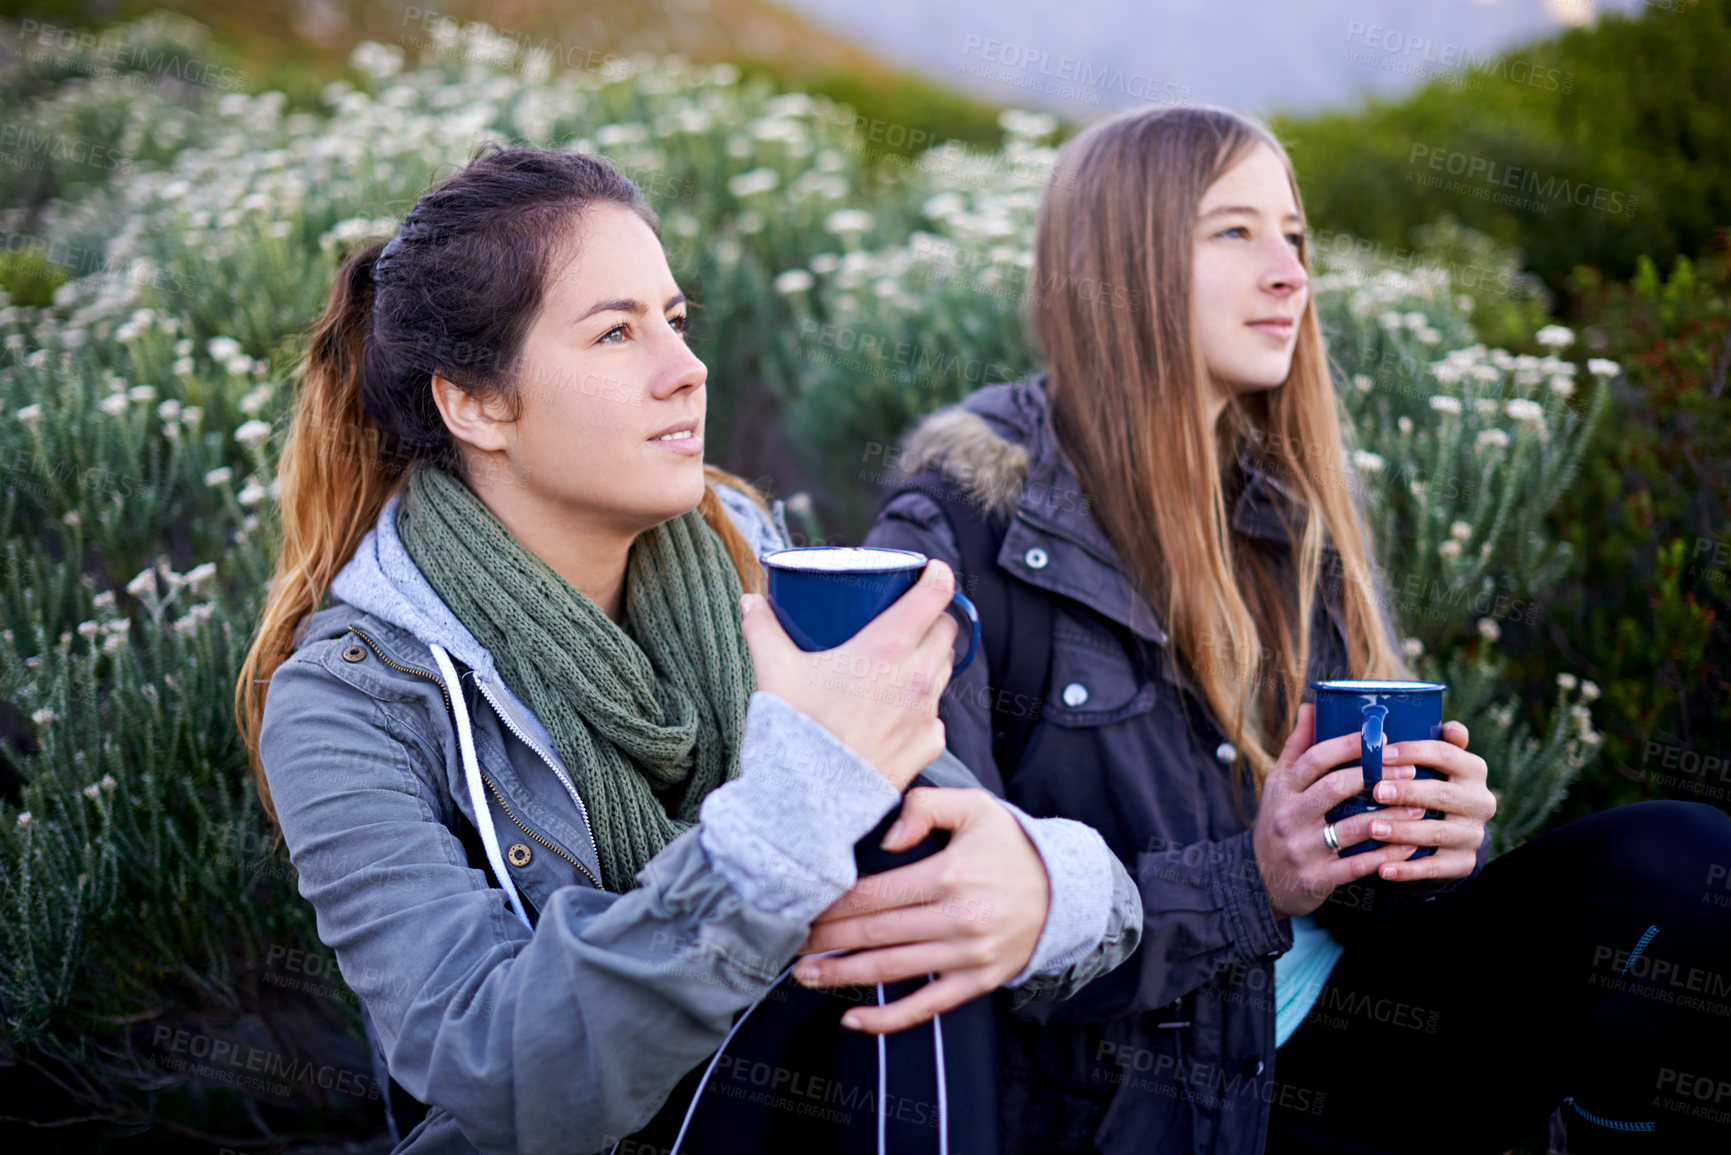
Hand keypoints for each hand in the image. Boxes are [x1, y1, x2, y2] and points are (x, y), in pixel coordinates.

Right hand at [740, 563, 959, 790]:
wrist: (810, 799)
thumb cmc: (795, 730)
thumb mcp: (774, 671)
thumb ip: (763, 629)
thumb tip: (750, 601)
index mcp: (887, 647)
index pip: (935, 595)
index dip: (938, 575)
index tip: (930, 570)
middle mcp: (918, 676)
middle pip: (948, 629)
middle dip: (935, 617)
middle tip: (911, 616)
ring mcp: (927, 712)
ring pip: (946, 669)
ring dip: (932, 658)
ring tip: (905, 660)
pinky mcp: (929, 745)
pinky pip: (937, 715)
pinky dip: (923, 707)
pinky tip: (900, 711)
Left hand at [790, 787, 1049, 1033]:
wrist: (1066, 891)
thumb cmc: (1010, 845)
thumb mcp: (975, 807)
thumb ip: (926, 807)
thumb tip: (885, 840)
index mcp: (950, 874)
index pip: (876, 895)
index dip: (834, 905)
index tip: (802, 908)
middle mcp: (958, 918)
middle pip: (876, 934)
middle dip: (827, 941)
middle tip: (788, 944)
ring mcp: (968, 956)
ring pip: (892, 971)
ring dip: (844, 976)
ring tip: (806, 975)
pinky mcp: (977, 983)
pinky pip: (926, 1006)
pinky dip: (888, 1020)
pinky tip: (853, 1020)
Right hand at [1253, 703, 1432, 917]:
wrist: (1260, 880)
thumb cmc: (1278, 822)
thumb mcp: (1278, 785)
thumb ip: (1297, 748)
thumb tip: (1311, 706)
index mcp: (1281, 789)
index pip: (1314, 759)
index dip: (1348, 746)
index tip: (1382, 737)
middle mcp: (1288, 816)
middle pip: (1334, 788)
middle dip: (1376, 776)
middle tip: (1411, 769)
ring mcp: (1301, 848)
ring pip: (1352, 828)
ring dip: (1390, 816)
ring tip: (1419, 807)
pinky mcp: (1316, 878)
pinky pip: (1357, 865)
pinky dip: (1385, 855)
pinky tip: (1408, 845)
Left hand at [1356, 718, 1495, 883]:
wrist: (1450, 836)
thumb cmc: (1432, 785)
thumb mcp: (1437, 763)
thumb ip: (1438, 742)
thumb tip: (1450, 727)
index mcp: (1474, 770)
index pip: (1446, 754)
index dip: (1413, 752)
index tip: (1381, 755)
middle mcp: (1481, 802)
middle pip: (1441, 794)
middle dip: (1406, 792)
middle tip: (1374, 791)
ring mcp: (1473, 835)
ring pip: (1437, 832)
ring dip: (1403, 831)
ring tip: (1372, 829)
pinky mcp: (1462, 863)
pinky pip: (1434, 868)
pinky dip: (1406, 870)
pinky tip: (1381, 868)